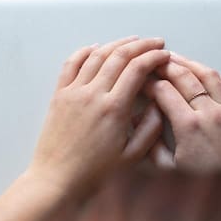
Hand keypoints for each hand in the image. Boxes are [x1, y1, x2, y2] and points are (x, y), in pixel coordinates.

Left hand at [27, 36, 170, 198]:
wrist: (57, 179)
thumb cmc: (93, 172)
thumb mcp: (131, 156)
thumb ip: (150, 128)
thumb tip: (159, 104)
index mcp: (114, 108)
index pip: (137, 69)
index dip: (154, 57)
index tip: (164, 54)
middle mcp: (93, 94)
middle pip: (120, 56)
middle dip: (141, 45)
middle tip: (155, 42)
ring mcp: (74, 91)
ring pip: (97, 55)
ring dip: (117, 43)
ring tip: (132, 40)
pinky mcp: (59, 94)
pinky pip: (71, 64)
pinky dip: (84, 51)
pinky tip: (96, 47)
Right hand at [145, 53, 220, 192]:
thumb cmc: (206, 189)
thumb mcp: (168, 172)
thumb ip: (152, 143)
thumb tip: (141, 122)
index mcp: (190, 127)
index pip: (164, 91)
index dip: (149, 82)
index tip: (140, 80)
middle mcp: (211, 115)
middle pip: (184, 76)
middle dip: (166, 65)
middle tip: (154, 62)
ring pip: (208, 75)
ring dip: (189, 63)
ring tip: (175, 59)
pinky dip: (213, 76)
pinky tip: (204, 74)